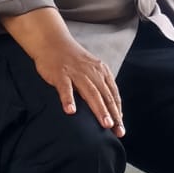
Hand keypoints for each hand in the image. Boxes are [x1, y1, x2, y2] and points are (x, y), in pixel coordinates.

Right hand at [0, 8, 124, 134]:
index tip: (121, 127)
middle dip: (113, 114)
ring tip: (105, 124)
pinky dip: (68, 99)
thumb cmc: (72, 60)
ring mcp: (76, 73)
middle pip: (105, 96)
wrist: (52, 42)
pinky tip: (71, 111)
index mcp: (101, 72)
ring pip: (90, 92)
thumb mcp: (91, 70)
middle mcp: (92, 72)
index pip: (113, 94)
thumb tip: (109, 108)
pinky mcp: (60, 73)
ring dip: (99, 109)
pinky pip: (65, 88)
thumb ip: (99, 86)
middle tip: (118, 130)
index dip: (118, 111)